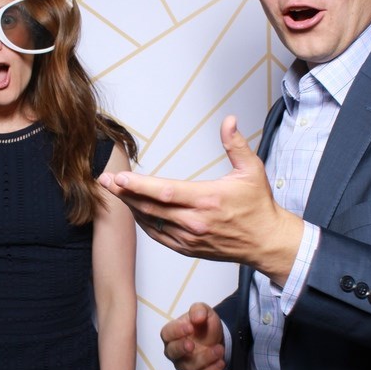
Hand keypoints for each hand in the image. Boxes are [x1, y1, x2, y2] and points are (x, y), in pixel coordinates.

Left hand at [97, 115, 301, 282]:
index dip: (139, 185)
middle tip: (104, 181)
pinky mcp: (188, 248)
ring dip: (130, 207)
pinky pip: (158, 236)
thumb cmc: (259, 207)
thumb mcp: (252, 171)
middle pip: (150, 207)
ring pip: (151, 222)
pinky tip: (134, 210)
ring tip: (113, 191)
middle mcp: (194, 221)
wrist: (266, 242)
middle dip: (124, 193)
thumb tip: (229, 121)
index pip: (165, 192)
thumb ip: (236, 145)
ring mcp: (189, 238)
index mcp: (207, 200)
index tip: (120, 177)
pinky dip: (143, 222)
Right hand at [161, 302, 225, 369]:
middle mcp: (173, 351)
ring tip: (219, 349)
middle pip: (172, 352)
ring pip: (188, 367)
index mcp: (171, 334)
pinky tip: (221, 362)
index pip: (167, 333)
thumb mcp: (203, 311)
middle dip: (181, 349)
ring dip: (204, 359)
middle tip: (192, 345)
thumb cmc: (203, 325)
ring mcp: (182, 365)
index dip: (176, 331)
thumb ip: (199, 310)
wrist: (215, 339)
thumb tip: (197, 317)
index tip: (190, 327)